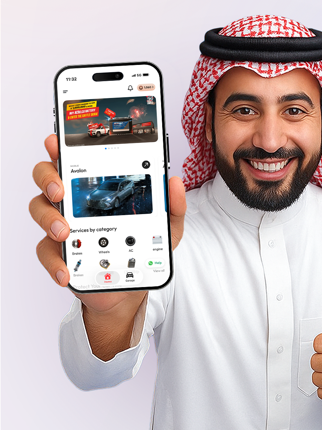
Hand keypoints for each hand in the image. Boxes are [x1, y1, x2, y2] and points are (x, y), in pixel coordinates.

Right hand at [30, 137, 185, 311]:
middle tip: (61, 190)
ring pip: (39, 210)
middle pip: (46, 177)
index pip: (73, 159)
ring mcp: (61, 226)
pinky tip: (66, 270)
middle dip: (48, 178)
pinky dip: (54, 262)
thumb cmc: (142, 250)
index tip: (55, 142)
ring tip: (65, 232)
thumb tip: (175, 182)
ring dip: (48, 218)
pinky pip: (46, 251)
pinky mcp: (58, 254)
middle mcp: (73, 201)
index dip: (59, 147)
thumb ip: (173, 207)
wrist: (130, 288)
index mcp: (95, 187)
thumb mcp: (165, 230)